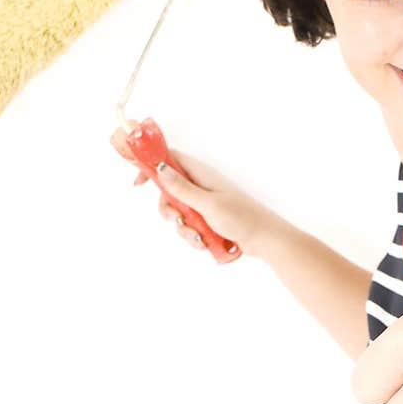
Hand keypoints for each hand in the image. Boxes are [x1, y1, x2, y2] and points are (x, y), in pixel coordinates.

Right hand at [122, 133, 279, 259]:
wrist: (264, 240)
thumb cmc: (241, 218)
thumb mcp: (207, 204)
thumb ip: (182, 188)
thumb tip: (160, 168)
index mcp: (200, 174)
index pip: (169, 160)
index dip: (151, 167)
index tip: (138, 184)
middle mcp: (200, 186)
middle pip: (168, 192)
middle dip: (168, 210)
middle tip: (178, 219)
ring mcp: (203, 204)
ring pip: (178, 213)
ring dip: (183, 228)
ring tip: (198, 238)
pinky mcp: (207, 220)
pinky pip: (189, 226)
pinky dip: (193, 236)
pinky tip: (204, 243)